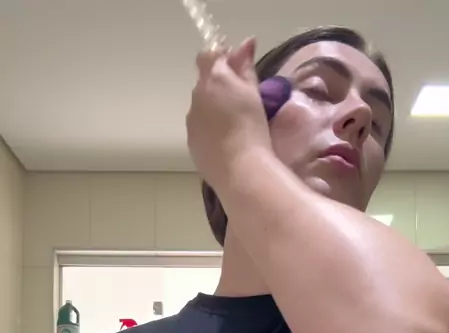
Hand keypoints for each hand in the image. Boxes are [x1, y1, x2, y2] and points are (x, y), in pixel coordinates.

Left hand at [186, 38, 270, 192]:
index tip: (235, 69)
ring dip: (213, 110)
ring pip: (201, 108)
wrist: (241, 170)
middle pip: (205, 83)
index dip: (221, 59)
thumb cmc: (253, 128)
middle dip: (219, 87)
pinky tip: (225, 142)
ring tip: (233, 126)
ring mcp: (191, 122)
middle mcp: (196, 97)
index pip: (208, 56)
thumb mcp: (254, 93)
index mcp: (213, 79)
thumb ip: (246, 67)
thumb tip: (245, 42)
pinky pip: (199, 129)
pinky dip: (210, 130)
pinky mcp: (191, 143)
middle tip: (240, 102)